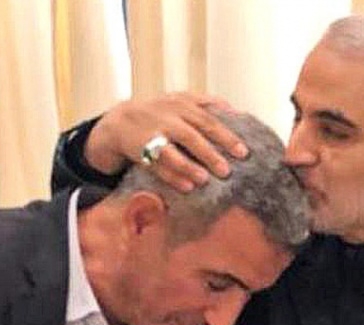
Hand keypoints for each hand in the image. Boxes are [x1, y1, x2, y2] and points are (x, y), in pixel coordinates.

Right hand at [85, 92, 248, 191]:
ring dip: (188, 166)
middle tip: (226, 171)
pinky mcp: (141, 149)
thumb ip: (207, 103)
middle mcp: (168, 117)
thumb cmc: (159, 112)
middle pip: (192, 136)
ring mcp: (154, 133)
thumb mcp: (181, 99)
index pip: (209, 120)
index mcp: (183, 105)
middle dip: (210, 154)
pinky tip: (187, 186)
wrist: (120, 120)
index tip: (243, 152)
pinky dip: (172, 176)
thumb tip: (237, 111)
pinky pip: (157, 165)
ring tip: (204, 179)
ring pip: (172, 151)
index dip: (227, 136)